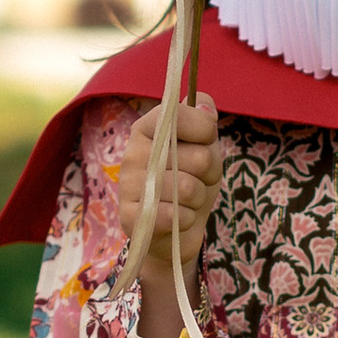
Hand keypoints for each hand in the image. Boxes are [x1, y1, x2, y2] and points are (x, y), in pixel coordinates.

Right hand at [113, 96, 224, 337]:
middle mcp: (133, 152)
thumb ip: (204, 120)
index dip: (206, 132)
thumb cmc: (191, 182)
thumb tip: (204, 105)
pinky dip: (186, 220)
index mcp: (148, 127)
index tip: (205, 142)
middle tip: (195, 180)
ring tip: (185, 201)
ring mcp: (128, 185)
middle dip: (208, 174)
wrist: (176, 231)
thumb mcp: (205, 147)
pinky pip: (175, 215)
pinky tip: (176, 219)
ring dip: (198, 199)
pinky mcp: (130, 218)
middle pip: (199, 157)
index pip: (184, 115)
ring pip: (190, 189)